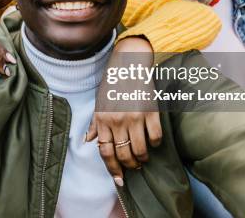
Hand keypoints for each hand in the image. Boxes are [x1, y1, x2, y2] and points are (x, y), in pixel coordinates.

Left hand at [87, 36, 161, 184]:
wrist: (129, 64)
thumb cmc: (113, 84)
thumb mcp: (99, 103)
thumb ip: (95, 124)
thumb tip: (88, 141)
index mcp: (103, 119)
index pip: (105, 152)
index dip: (112, 169)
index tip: (119, 180)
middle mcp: (117, 120)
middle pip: (123, 154)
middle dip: (129, 166)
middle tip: (134, 167)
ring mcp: (135, 117)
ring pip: (140, 150)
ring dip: (142, 158)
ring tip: (143, 158)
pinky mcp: (151, 112)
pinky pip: (155, 137)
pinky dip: (156, 144)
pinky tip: (153, 142)